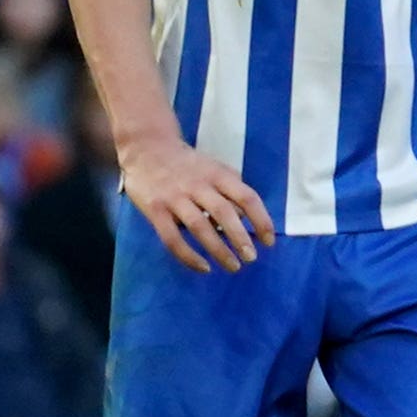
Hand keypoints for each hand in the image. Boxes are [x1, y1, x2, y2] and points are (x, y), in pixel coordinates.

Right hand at [120, 132, 276, 272]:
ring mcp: (175, 197)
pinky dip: (189, 256)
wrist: (147, 148)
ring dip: (218, 250)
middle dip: (240, 238)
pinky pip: (172, 238)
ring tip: (232, 266)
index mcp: (218, 175)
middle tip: (251, 258)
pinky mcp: (155, 210)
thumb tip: (245, 218)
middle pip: (224, 213)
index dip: (261, 220)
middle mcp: (198, 185)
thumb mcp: (215, 169)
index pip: (246, 197)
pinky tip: (203, 267)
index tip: (269, 241)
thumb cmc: (188, 164)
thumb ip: (231, 190)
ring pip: (199, 227)